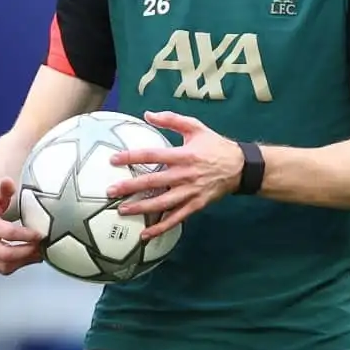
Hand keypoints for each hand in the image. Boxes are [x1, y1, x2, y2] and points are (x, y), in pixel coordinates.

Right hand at [0, 178, 43, 274]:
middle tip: (43, 247)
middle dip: (28, 253)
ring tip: (38, 253)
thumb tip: (8, 181)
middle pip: (6, 254)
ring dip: (24, 262)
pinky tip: (26, 257)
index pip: (7, 233)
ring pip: (3, 266)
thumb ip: (4, 188)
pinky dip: (15, 265)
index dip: (26, 236)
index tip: (41, 234)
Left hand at [107, 111, 242, 238]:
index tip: (113, 160)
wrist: (239, 167)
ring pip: (162, 203)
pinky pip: (176, 218)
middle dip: (130, 187)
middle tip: (110, 191)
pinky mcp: (196, 205)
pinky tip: (146, 234)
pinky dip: (161, 227)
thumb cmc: (215, 145)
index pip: (153, 155)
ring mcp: (190, 192)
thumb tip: (148, 114)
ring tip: (122, 210)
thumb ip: (171, 119)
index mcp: (184, 154)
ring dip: (141, 208)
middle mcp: (185, 175)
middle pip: (153, 181)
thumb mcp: (196, 127)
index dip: (132, 157)